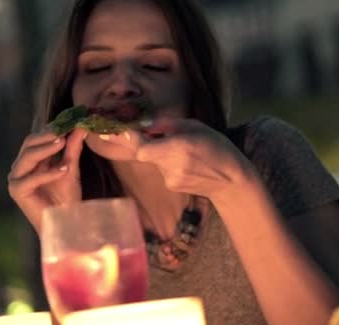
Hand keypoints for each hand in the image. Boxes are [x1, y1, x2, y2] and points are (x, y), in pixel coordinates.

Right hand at [7, 127, 87, 230]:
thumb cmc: (67, 198)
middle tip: (63, 131)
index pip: (38, 138)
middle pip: (29, 143)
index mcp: (33, 159)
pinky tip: (63, 171)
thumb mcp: (71, 169)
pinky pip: (30, 178)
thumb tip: (81, 127)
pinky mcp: (17, 191)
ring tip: (62, 143)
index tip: (69, 121)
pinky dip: (47, 173)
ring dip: (45, 149)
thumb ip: (73, 148)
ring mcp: (17, 178)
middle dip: (46, 136)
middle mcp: (22, 166)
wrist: (65, 222)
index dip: (51, 129)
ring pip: (27, 156)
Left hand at [133, 117, 255, 200]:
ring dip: (162, 152)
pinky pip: (162, 168)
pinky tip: (187, 163)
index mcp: (179, 148)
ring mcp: (171, 179)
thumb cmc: (216, 146)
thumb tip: (142, 126)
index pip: (142, 148)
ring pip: (154, 160)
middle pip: (145, 152)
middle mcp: (172, 166)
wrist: (231, 180)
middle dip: (147, 142)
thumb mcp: (194, 126)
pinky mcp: (172, 186)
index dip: (124, 140)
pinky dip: (168, 162)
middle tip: (162, 135)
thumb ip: (166, 125)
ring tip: (186, 151)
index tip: (107, 133)